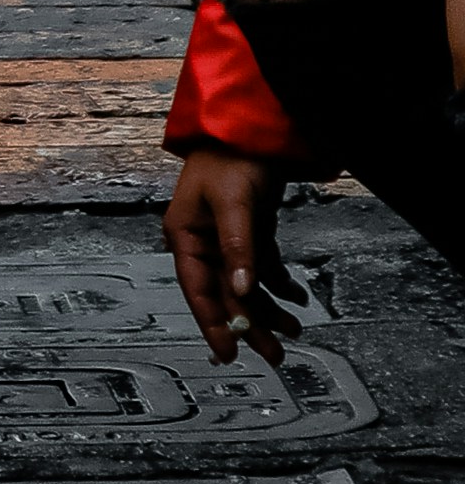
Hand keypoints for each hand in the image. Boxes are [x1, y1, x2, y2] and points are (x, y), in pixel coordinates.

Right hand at [166, 135, 295, 366]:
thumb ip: (238, 247)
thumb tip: (242, 289)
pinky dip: (280, 285)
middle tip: (274, 354)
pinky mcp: (248, 235)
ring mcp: (226, 240)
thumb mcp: (233, 203)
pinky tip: (297, 298)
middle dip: (251, 325)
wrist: (249, 130)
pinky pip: (262, 270)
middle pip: (227, 295)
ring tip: (294, 330)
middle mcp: (204, 243)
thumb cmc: (229, 159)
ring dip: (270, 308)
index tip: (229, 352)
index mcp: (186, 236)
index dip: (213, 323)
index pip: (199, 290)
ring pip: (247, 287)